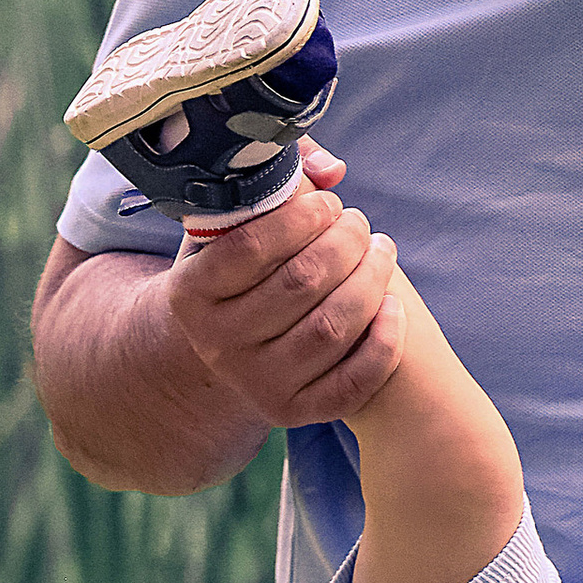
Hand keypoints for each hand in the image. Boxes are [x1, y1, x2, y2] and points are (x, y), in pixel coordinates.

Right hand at [162, 142, 407, 428]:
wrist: (222, 349)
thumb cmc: (239, 272)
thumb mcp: (234, 226)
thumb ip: (278, 179)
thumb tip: (331, 170)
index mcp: (189, 294)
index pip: (252, 247)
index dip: (302, 216)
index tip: (329, 201)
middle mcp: (216, 345)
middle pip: (302, 283)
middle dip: (346, 241)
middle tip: (360, 223)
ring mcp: (255, 384)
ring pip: (333, 327)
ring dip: (372, 279)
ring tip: (381, 250)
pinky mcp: (293, 413)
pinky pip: (352, 381)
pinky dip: (384, 341)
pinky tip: (393, 304)